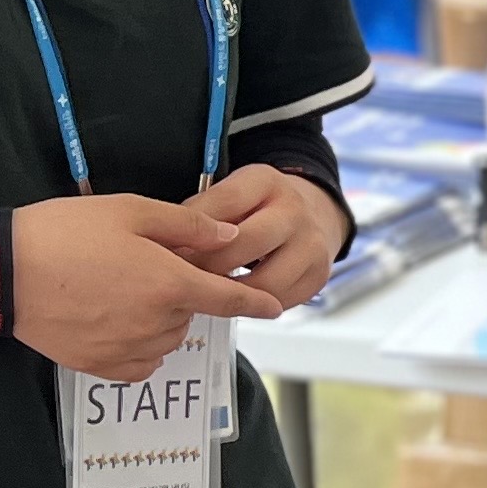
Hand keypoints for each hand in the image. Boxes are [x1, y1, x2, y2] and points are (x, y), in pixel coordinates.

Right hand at [10, 196, 280, 381]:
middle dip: (182, 295)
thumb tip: (228, 237)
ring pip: (167, 339)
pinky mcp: (99, 366)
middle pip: (191, 315)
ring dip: (161, 320)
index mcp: (170, 283)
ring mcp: (128, 348)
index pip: (228, 299)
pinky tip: (117, 323)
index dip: (255, 302)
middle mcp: (156, 323)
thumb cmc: (64, 231)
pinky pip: (140, 363)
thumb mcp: (129, 211)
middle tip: (144, 269)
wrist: (0, 271)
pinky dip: (140, 348)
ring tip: (121, 291)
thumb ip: (187, 226)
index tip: (274, 307)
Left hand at [185, 164, 344, 313]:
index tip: (170, 248)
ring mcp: (312, 244)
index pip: (226, 203)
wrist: (308, 216)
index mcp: (266, 182)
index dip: (194, 229)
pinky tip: (236, 298)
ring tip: (210, 292)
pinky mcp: (318, 275)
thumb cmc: (256, 208)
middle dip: (209, 265)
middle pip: (247, 243)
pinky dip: (254, 305)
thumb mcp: (229, 194)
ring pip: (266, 282)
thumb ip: (200, 213)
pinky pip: (280, 301)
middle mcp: (295, 210)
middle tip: (184, 276)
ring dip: (233, 293)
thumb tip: (168, 245)